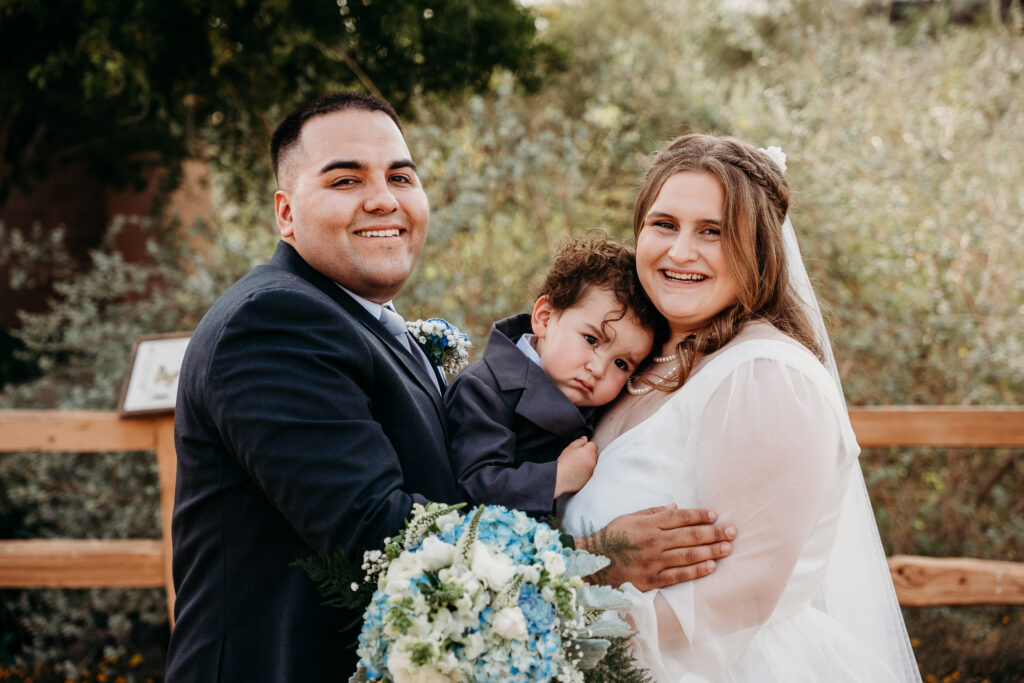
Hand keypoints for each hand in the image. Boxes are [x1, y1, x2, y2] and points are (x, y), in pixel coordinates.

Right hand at [553, 436, 598, 497]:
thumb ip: (579, 441)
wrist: (561, 478)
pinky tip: (577, 470)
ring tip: (576, 464)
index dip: (586, 445)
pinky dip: (586, 470)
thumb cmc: (564, 463)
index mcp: (589, 452)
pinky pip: (590, 471)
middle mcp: (593, 461)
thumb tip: (584, 439)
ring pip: (593, 462)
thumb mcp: (570, 448)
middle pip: (594, 454)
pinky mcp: (590, 477)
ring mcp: (592, 470)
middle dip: (588, 453)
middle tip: (577, 456)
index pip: (593, 445)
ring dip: (587, 461)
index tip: (579, 449)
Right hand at [578, 504, 734, 590]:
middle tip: (732, 532)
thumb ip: (653, 512)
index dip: (700, 515)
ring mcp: (654, 562)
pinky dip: (696, 571)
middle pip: (690, 536)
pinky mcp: (652, 580)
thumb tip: (675, 507)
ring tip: (728, 548)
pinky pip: (679, 576)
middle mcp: (654, 541)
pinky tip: (711, 567)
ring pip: (689, 555)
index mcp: (649, 524)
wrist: (593, 563)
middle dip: (714, 533)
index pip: (681, 517)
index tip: (715, 515)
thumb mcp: (629, 517)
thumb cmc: (612, 537)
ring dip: (711, 551)